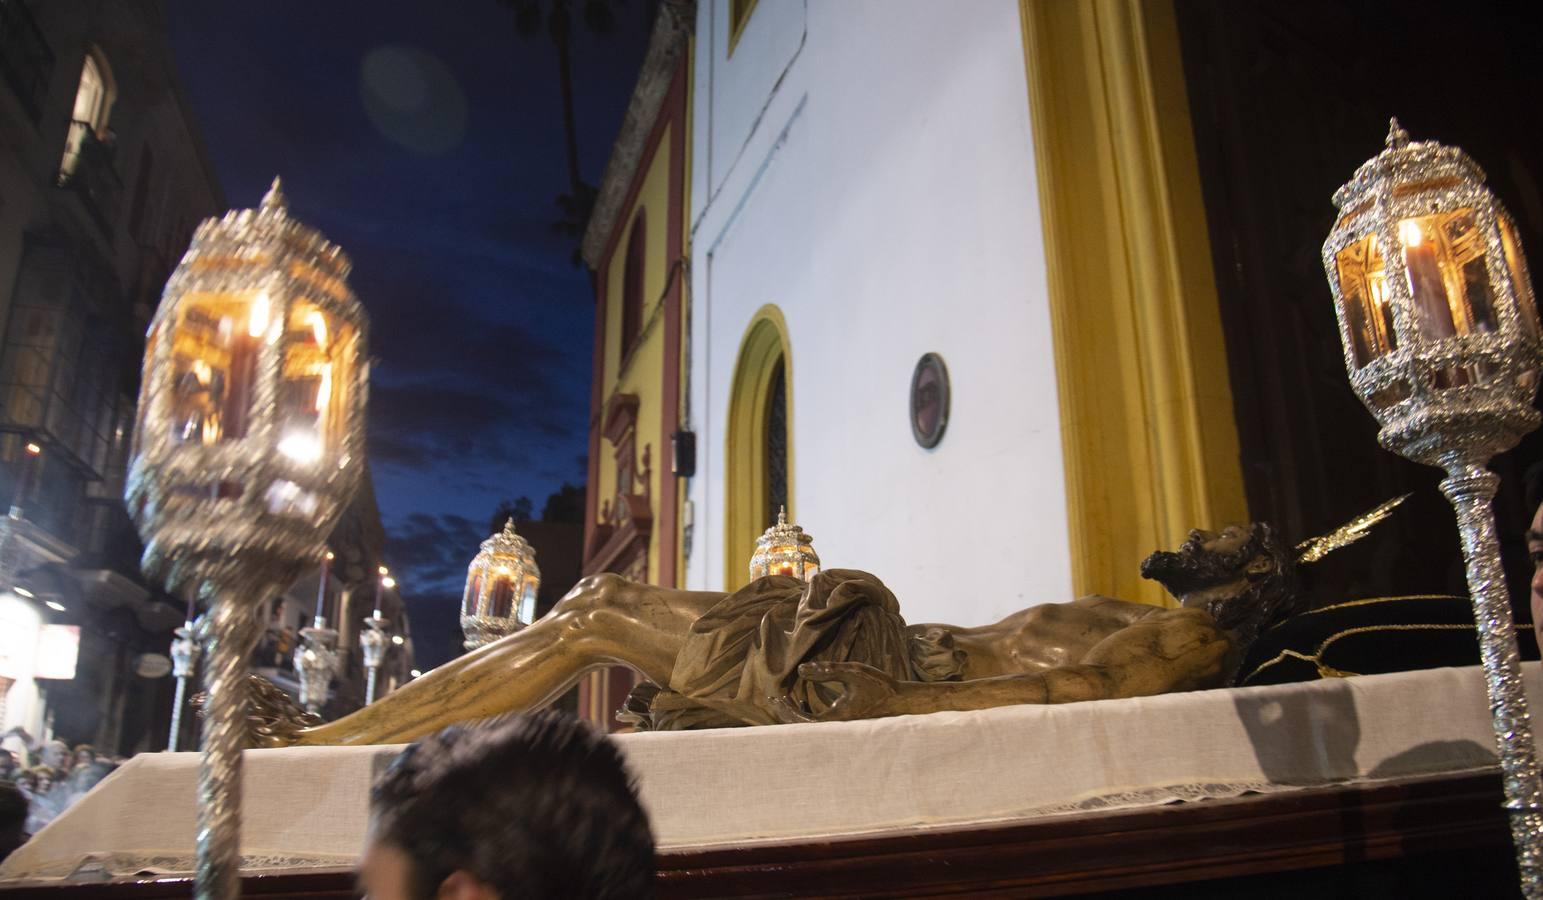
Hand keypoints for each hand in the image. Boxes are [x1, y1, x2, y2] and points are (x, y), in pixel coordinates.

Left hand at [771, 661, 900, 723]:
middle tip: (772, 700)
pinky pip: (820, 720)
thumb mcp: (853, 672)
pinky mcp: (843, 721)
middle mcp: (836, 726)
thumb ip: (827, 671)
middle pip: (803, 726)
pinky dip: (809, 712)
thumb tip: (801, 669)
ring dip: (797, 713)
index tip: (776, 697)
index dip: (786, 710)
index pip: (801, 721)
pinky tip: (805, 701)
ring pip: (811, 724)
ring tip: (784, 700)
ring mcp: (840, 725)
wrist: (901, 700)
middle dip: (786, 713)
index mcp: (835, 719)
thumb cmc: (879, 686)